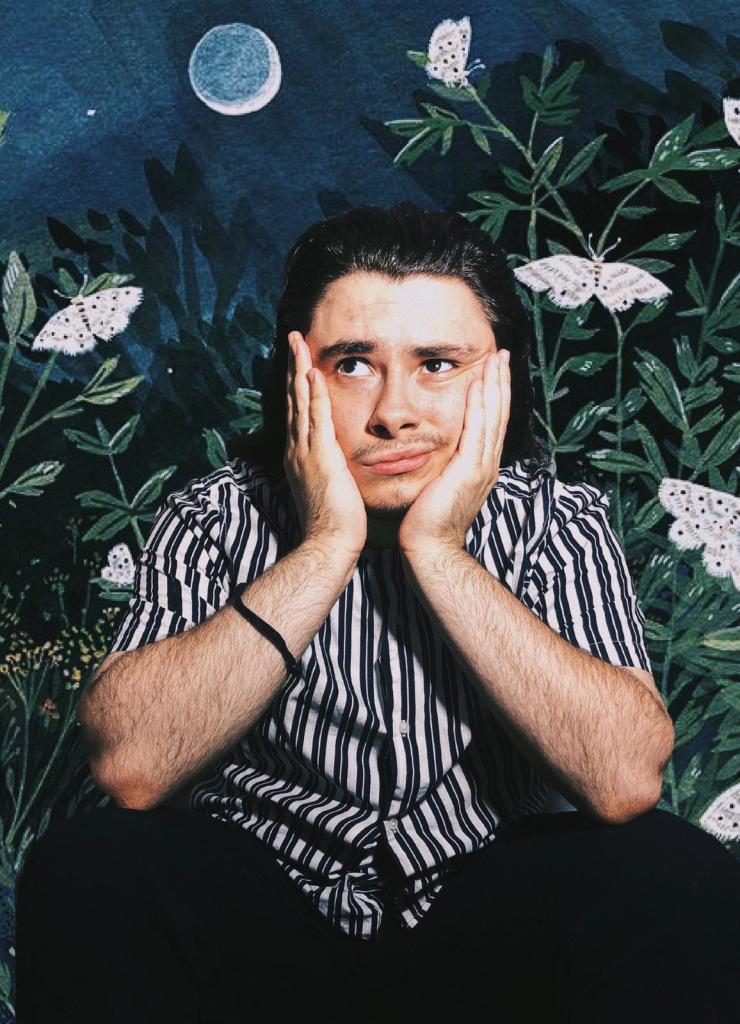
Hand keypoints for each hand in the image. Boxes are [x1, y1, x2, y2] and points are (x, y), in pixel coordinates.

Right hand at [283, 331, 366, 558]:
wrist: (328, 546)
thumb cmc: (334, 524)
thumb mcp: (330, 490)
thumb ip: (331, 472)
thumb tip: (337, 464)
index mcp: (300, 456)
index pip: (298, 412)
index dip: (298, 385)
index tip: (300, 361)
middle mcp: (297, 450)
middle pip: (294, 399)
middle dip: (293, 366)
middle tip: (294, 338)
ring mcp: (305, 453)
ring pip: (300, 402)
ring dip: (299, 370)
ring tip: (298, 343)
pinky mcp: (320, 458)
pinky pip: (316, 419)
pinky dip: (312, 395)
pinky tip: (311, 373)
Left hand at [397, 348, 510, 554]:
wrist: (430, 548)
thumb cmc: (426, 523)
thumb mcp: (438, 487)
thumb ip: (442, 468)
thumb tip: (434, 455)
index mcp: (480, 467)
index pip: (490, 423)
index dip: (493, 395)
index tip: (492, 371)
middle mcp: (486, 464)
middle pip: (498, 414)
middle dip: (500, 382)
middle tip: (500, 354)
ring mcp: (481, 466)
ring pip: (492, 417)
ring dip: (494, 385)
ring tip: (495, 359)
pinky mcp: (469, 469)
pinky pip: (477, 430)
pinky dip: (480, 405)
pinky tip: (479, 384)